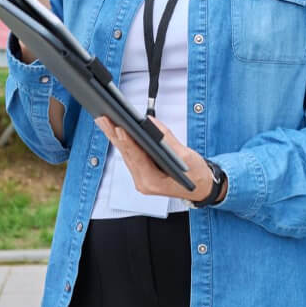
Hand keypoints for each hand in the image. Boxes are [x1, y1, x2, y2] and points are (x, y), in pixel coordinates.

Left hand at [93, 114, 219, 203]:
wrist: (202, 188)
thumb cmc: (196, 176)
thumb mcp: (186, 157)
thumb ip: (167, 139)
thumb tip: (151, 123)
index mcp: (153, 182)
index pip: (137, 158)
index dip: (128, 142)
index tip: (119, 128)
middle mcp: (143, 182)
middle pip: (126, 155)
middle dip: (115, 135)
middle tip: (103, 118)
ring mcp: (141, 178)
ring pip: (126, 154)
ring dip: (115, 137)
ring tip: (105, 120)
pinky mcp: (142, 172)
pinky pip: (130, 155)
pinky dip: (124, 141)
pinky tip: (115, 130)